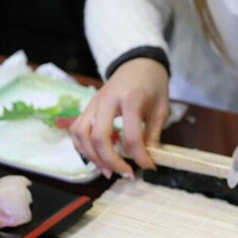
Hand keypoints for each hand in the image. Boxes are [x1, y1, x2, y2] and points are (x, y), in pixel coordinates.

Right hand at [70, 58, 168, 177]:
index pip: (131, 135)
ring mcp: (93, 102)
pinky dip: (82, 147)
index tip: (148, 167)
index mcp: (131, 99)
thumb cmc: (153, 85)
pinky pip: (77, 129)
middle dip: (111, 161)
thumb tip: (149, 159)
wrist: (138, 63)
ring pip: (81, 134)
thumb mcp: (161, 109)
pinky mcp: (87, 106)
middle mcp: (107, 100)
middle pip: (99, 137)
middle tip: (125, 174)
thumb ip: (153, 134)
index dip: (139, 156)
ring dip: (92, 156)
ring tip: (108, 171)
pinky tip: (96, 158)